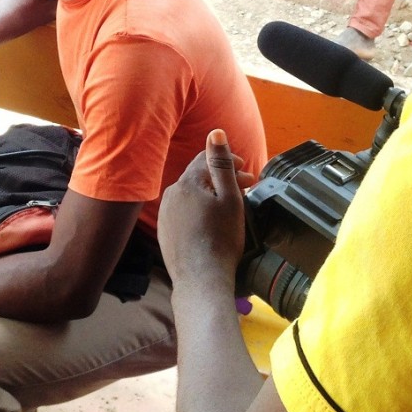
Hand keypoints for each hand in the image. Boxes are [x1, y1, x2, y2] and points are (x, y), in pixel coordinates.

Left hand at [157, 130, 257, 284]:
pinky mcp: (164, 232)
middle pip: (199, 177)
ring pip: (191, 195)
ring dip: (209, 195)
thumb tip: (215, 131)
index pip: (206, 159)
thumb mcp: (230, 198)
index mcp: (187, 182)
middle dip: (221, 179)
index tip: (247, 173)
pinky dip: (198, 211)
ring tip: (229, 207)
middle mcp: (171, 194)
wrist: (201, 280)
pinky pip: (183, 212)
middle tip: (245, 188)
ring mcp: (165, 214)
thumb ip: (222, 164)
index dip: (229, 162)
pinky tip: (210, 224)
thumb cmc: (221, 239)